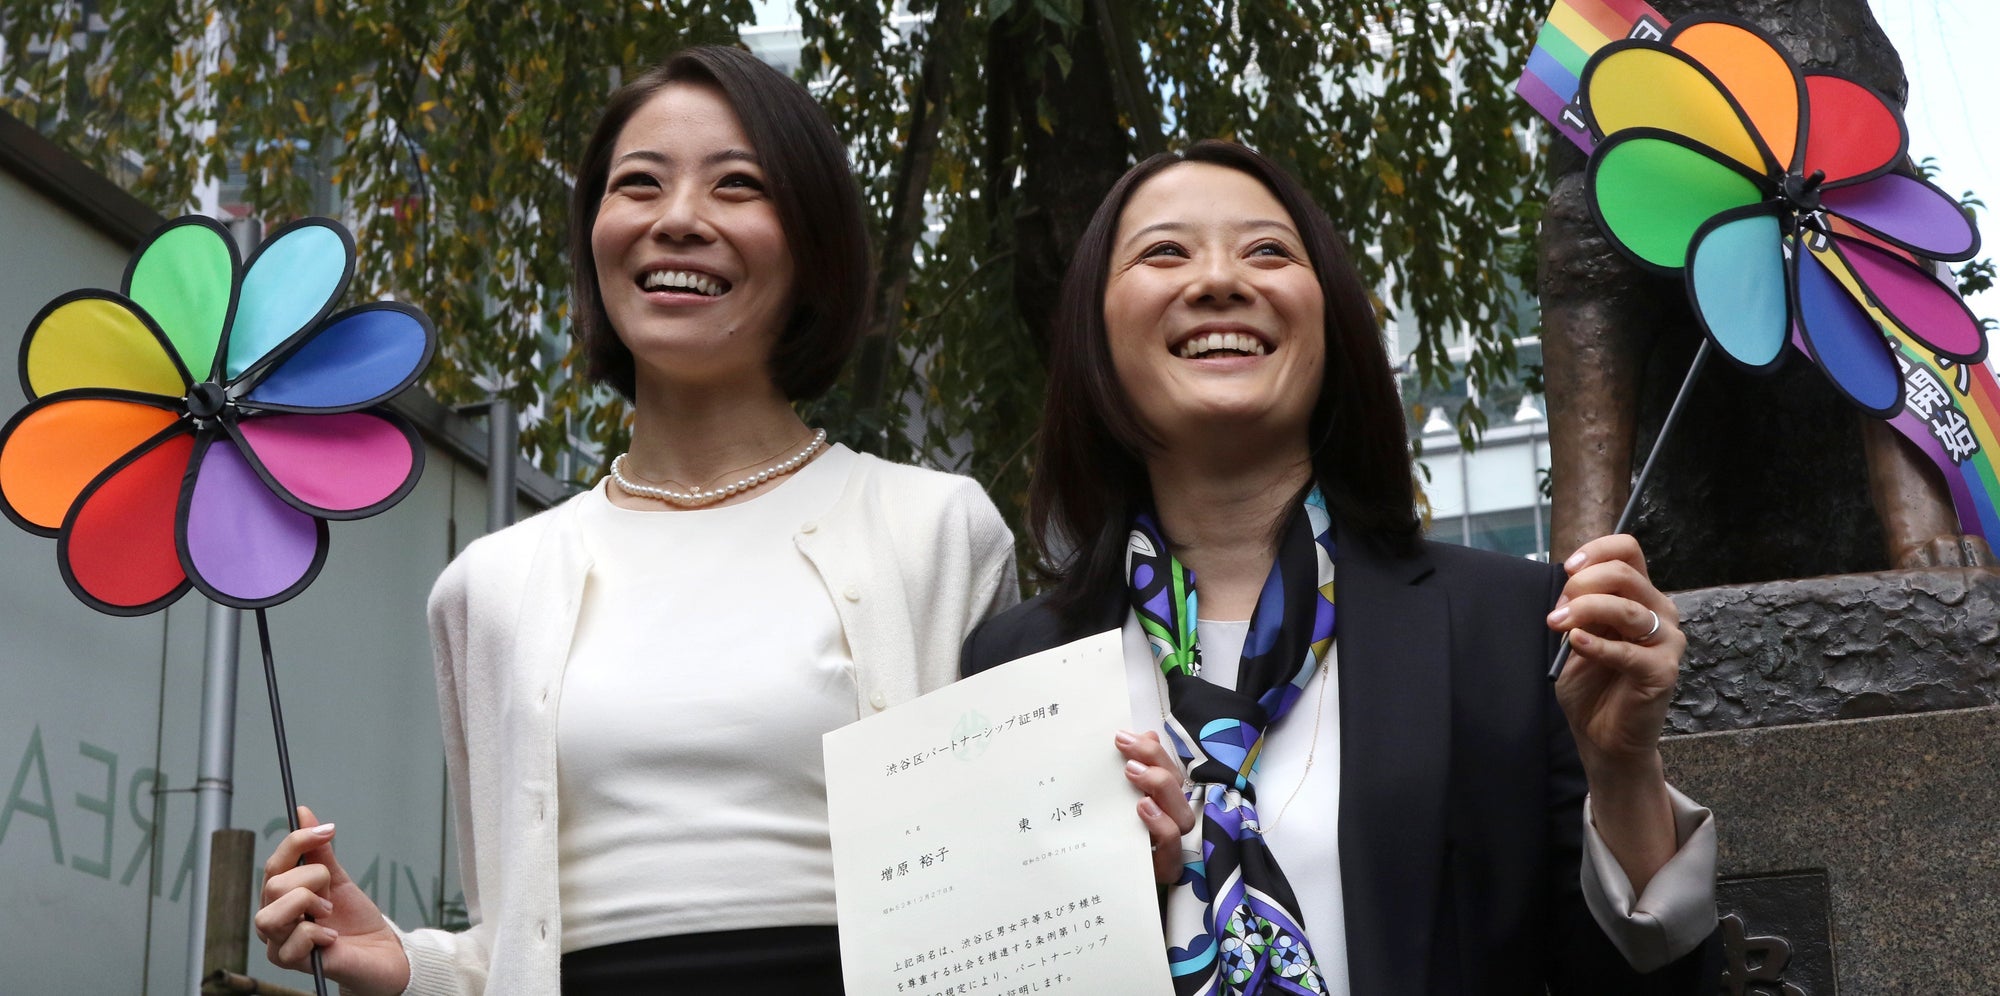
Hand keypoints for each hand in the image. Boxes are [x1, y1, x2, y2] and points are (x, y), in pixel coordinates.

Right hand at [254, 806, 410, 995]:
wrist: (383, 952)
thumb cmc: (355, 919)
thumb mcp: (338, 879)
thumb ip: (319, 851)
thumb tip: (303, 813)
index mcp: (279, 899)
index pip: (273, 865)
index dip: (298, 841)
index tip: (329, 830)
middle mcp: (273, 922)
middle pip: (274, 884)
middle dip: (313, 879)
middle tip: (331, 894)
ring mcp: (279, 945)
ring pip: (271, 914)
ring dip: (308, 905)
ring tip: (328, 913)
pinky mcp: (295, 965)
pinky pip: (293, 942)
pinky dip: (318, 933)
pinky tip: (333, 936)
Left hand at [1116, 730, 1196, 884]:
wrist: (1099, 886)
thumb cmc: (1109, 841)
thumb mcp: (1114, 802)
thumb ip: (1130, 770)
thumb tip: (1145, 734)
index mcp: (1162, 800)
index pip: (1167, 768)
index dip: (1150, 749)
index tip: (1120, 737)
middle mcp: (1172, 820)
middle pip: (1177, 786)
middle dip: (1155, 763)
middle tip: (1125, 755)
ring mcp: (1172, 847)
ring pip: (1182, 816)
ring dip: (1160, 789)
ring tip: (1133, 775)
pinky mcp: (1163, 870)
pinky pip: (1173, 850)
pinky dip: (1161, 825)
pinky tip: (1142, 809)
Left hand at [1547, 536, 1684, 891]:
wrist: (1602, 737)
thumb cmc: (1591, 685)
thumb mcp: (1577, 635)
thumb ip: (1578, 608)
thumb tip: (1569, 584)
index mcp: (1640, 597)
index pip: (1629, 550)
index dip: (1597, 551)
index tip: (1568, 568)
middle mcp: (1660, 613)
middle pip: (1625, 574)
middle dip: (1582, 586)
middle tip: (1558, 611)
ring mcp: (1666, 643)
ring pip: (1627, 608)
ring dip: (1585, 611)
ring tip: (1558, 626)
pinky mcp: (1662, 672)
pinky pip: (1628, 651)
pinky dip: (1598, 644)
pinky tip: (1576, 644)